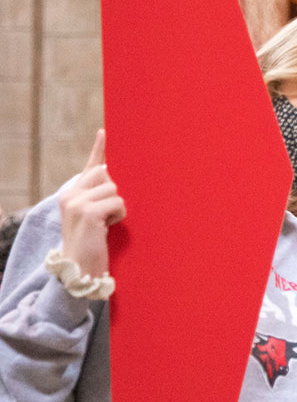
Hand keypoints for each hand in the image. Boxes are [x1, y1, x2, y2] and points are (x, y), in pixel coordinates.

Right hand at [58, 130, 125, 277]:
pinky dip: (119, 215)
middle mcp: (71, 194)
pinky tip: (106, 228)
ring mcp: (77, 202)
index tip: (105, 131)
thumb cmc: (93, 243)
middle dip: (115, 193)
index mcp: (72, 193)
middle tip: (107, 215)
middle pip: (108, 175)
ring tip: (105, 224)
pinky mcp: (88, 212)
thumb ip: (100, 197)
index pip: (90, 166)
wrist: (80, 270)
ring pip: (115, 189)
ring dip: (119, 207)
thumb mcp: (95, 216)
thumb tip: (114, 177)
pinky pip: (118, 202)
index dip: (99, 149)